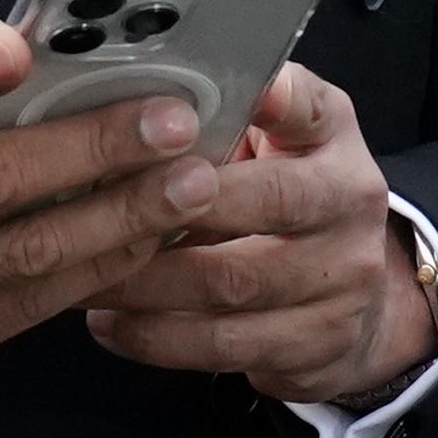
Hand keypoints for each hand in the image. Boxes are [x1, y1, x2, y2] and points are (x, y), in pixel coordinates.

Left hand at [81, 65, 435, 407]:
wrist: (358, 295)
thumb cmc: (286, 196)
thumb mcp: (278, 139)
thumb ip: (228, 112)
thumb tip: (134, 98)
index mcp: (332, 139)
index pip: (309, 106)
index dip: (275, 98)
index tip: (239, 91)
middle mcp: (350, 206)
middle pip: (264, 201)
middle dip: (169, 205)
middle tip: (90, 208)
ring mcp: (342, 282)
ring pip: (231, 284)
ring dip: (143, 283)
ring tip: (79, 276)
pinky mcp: (317, 344)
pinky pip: (225, 346)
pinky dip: (156, 336)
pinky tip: (108, 322)